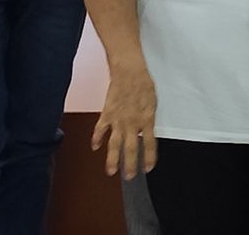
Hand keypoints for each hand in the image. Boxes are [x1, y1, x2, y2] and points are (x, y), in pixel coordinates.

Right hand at [91, 65, 157, 179]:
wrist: (129, 71)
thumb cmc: (144, 84)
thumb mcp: (153, 103)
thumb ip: (149, 119)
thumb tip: (147, 131)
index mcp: (147, 120)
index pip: (149, 144)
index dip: (149, 158)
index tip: (148, 168)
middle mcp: (132, 123)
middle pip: (131, 149)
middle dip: (130, 165)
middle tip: (129, 177)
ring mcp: (118, 120)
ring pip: (114, 145)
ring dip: (112, 159)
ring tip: (111, 171)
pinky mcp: (107, 114)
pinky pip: (100, 130)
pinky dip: (96, 139)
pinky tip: (95, 147)